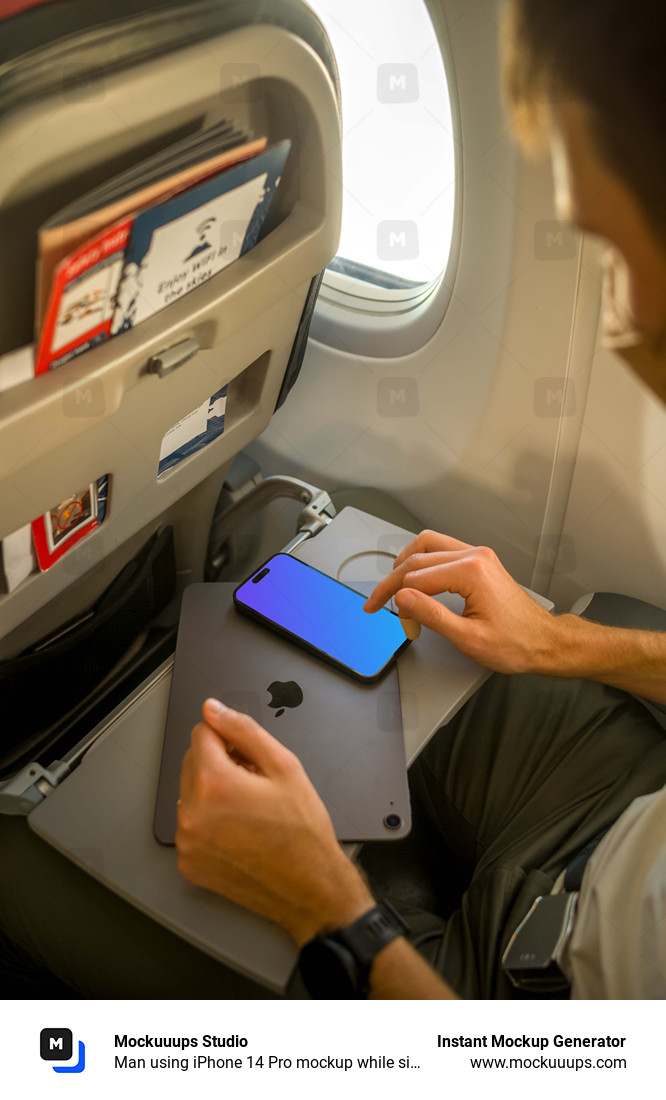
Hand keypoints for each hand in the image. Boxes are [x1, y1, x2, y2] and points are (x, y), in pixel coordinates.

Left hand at [176, 699, 374, 945]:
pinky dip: (209, 822)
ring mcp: (187, 841)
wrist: (310, 887)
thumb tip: (213, 709)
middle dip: (219, 764)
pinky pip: (191, 825)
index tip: (248, 758)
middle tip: (254, 785)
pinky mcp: (188, 863)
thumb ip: (243, 731)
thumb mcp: (284, 766)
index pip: (201, 732)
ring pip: (190, 794)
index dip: (229, 739)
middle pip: (192, 762)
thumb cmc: (303, 831)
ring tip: (248, 811)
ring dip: (212, 793)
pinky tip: (239, 832)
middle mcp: (191, 813)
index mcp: (214, 783)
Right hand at [363, 530, 554, 674]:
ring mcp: (478, 555)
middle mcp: (475, 556)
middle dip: (394, 583)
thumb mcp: (467, 638)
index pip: (416, 577)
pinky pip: (442, 550)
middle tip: (379, 604)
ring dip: (406, 564)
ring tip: (392, 587)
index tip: (377, 610)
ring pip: (428, 545)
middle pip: (418, 558)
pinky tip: (415, 579)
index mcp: (472, 571)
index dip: (392, 596)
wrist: (544, 642)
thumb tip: (401, 598)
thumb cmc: (515, 643)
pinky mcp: (479, 560)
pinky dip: (423, 562)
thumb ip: (430, 615)